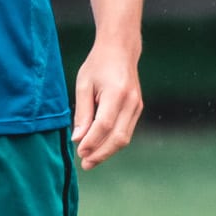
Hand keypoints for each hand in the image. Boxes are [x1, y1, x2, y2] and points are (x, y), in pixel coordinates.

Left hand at [71, 41, 143, 170]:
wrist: (120, 50)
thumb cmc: (98, 65)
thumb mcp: (83, 84)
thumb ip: (82, 113)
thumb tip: (78, 139)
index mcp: (116, 92)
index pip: (104, 125)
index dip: (92, 142)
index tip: (79, 153)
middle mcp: (131, 101)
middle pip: (118, 137)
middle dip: (101, 153)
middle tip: (85, 164)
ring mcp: (137, 106)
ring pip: (124, 138)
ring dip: (107, 151)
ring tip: (90, 160)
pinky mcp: (137, 109)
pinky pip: (126, 131)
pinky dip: (113, 142)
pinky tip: (99, 147)